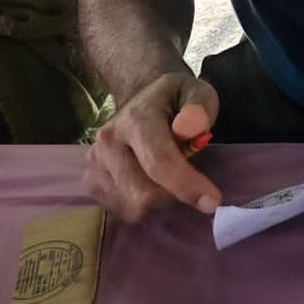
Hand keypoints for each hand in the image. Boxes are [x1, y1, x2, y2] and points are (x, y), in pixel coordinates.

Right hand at [83, 70, 221, 223]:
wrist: (141, 97)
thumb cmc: (175, 100)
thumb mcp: (198, 92)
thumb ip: (200, 108)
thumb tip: (191, 128)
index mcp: (136, 118)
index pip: (159, 162)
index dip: (186, 186)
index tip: (213, 202)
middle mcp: (108, 141)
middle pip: (143, 193)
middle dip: (173, 193)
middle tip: (185, 175)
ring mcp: (94, 163)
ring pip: (132, 207)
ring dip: (156, 200)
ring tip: (163, 175)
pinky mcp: (90, 181)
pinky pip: (120, 210)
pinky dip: (139, 204)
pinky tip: (146, 181)